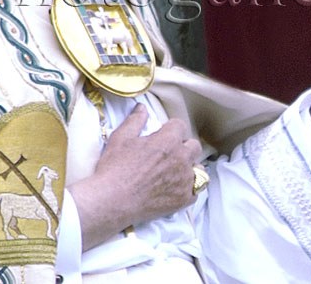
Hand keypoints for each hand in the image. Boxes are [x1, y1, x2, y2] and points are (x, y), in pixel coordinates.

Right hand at [69, 103, 201, 250]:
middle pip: (194, 146)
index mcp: (168, 141)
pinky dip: (190, 188)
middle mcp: (181, 159)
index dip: (171, 128)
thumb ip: (135, 120)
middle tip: (169, 153)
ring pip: (199, 169)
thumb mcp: (121, 137)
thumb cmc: (114, 168)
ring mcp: (184, 180)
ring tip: (175, 172)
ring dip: (189, 167)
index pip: (180, 126)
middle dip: (184, 146)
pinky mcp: (183, 200)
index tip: (162, 134)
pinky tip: (177, 188)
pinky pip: (197, 190)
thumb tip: (142, 107)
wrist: (111, 201)